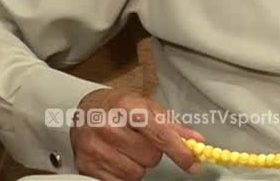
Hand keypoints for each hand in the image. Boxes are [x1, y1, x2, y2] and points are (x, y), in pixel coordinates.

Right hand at [70, 88, 204, 180]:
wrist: (85, 111)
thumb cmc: (118, 107)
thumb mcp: (145, 105)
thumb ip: (171, 123)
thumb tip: (194, 139)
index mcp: (126, 107)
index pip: (160, 135)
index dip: (180, 151)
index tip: (192, 163)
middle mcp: (108, 127)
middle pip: (150, 157)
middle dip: (152, 152)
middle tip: (140, 140)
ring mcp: (95, 148)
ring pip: (136, 173)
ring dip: (137, 165)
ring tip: (126, 149)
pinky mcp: (86, 166)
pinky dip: (123, 174)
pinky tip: (116, 158)